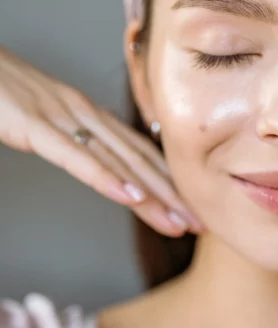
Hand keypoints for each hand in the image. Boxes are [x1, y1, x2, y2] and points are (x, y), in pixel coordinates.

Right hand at [0, 46, 201, 236]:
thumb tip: (107, 162)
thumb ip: (82, 140)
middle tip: (199, 225)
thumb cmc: (11, 92)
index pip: (142, 153)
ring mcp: (65, 119)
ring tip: (178, 222)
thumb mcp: (55, 120)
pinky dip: (108, 178)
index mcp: (95, 116)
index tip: (193, 208)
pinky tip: (132, 198)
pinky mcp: (36, 126)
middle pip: (140, 161)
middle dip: (173, 196)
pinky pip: (76, 156)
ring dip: (153, 196)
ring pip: (119, 161)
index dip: (171, 182)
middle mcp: (89, 115)